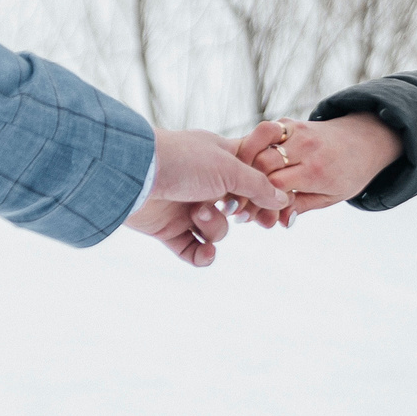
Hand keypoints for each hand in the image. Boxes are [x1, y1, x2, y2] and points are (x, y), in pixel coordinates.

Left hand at [127, 129, 295, 265]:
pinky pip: (193, 251)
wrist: (133, 172)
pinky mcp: (168, 229)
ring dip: (212, 227)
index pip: (252, 176)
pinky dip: (201, 256)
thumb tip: (283, 199)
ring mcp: (186, 206)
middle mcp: (204, 182)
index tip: (276, 205)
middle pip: (238, 207)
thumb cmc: (182, 160)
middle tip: (248, 218)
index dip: (264, 192)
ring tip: (197, 214)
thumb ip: (259, 186)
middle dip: (243, 215)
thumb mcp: (229, 168)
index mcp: (220, 159)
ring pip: (216, 230)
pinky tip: (205, 253)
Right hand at [234, 113, 403, 215]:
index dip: (258, 200)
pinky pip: (263, 132)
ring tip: (236, 180)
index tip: (246, 214)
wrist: (362, 142)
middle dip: (246, 183)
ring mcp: (296, 130)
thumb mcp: (330, 197)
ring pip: (258, 142)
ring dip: (243, 161)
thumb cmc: (346, 175)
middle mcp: (306, 146)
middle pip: (262, 162)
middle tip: (235, 200)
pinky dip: (251, 147)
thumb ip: (301, 206)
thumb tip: (279, 221)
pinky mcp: (289, 122)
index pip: (275, 184)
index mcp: (316, 170)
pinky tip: (246, 165)